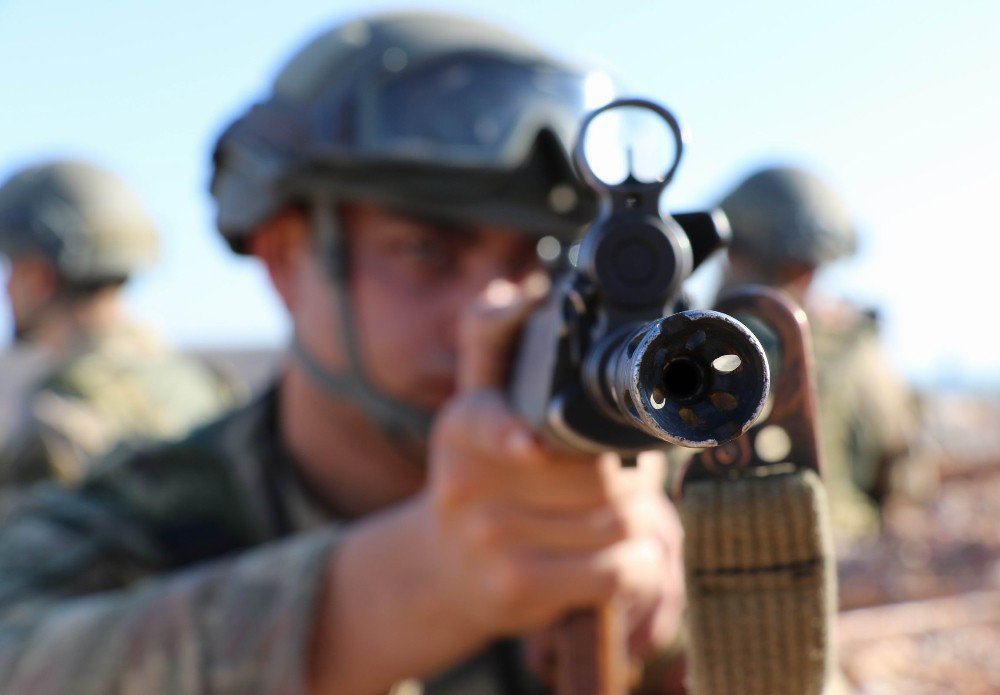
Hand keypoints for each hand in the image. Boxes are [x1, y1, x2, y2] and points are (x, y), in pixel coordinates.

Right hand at [418, 276, 684, 649]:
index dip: (507, 433)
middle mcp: (467, 484)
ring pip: (616, 522)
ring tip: (631, 520)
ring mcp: (489, 541)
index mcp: (463, 426)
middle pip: (596, 473)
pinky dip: (642, 567)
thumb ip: (492, 340)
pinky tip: (630, 559)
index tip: (528, 446)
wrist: (444, 568)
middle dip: (635, 475)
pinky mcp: (516, 591)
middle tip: (634, 479)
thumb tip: (509, 292)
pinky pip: (615, 573)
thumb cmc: (482, 476)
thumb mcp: (476, 405)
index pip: (484, 421)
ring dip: (646, 522)